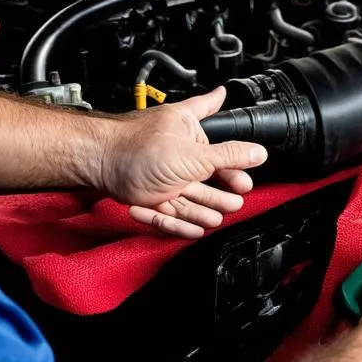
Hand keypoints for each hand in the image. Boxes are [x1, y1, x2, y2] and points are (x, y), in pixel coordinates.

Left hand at [99, 86, 267, 238]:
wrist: (102, 162)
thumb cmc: (139, 145)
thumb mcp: (196, 152)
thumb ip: (230, 156)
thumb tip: (259, 152)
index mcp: (191, 132)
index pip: (221, 148)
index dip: (236, 165)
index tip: (247, 176)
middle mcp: (180, 154)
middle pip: (209, 180)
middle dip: (220, 195)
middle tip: (234, 202)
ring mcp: (167, 178)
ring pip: (191, 200)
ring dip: (203, 211)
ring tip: (215, 218)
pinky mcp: (154, 198)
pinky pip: (172, 214)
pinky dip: (181, 224)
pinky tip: (194, 229)